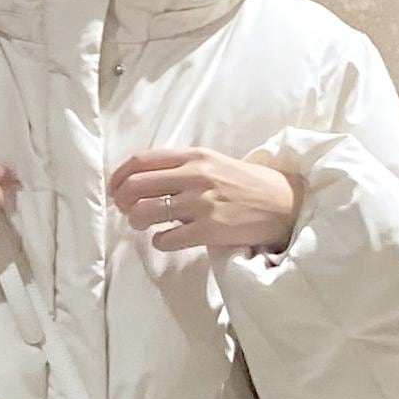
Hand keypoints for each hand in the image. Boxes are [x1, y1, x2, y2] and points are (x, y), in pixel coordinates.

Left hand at [107, 147, 303, 253]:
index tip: (114, 189)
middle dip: (124, 201)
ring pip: (146, 212)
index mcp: (194, 156)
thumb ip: (182, 168)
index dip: (120, 176)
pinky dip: (160, 242)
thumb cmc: (247, 184)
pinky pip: (167, 239)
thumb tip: (143, 183)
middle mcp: (195, 175)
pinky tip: (166, 240)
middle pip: (137, 186)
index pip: (142, 161)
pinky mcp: (209, 229)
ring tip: (145, 226)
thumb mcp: (214, 163)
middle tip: (127, 211)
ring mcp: (201, 203)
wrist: (284, 203)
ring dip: (138, 222)